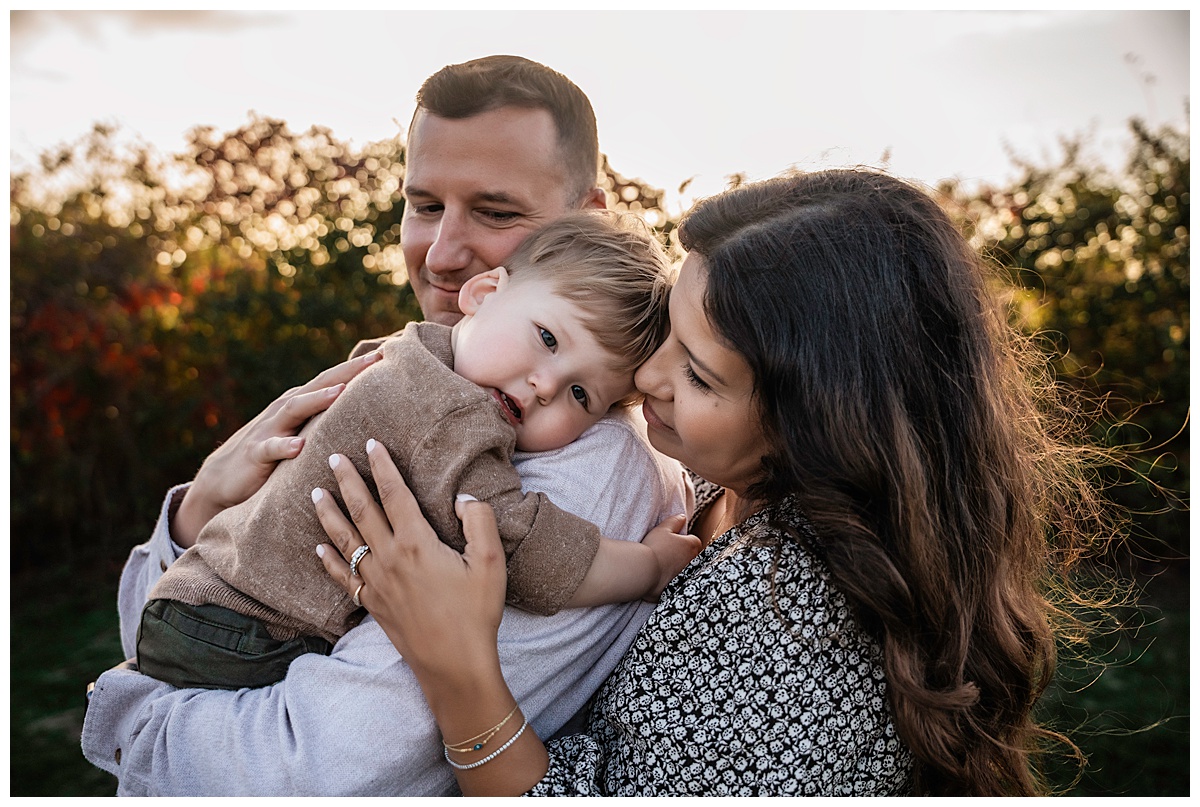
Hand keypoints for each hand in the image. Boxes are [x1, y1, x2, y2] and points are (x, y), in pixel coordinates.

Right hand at [172, 350, 382, 546]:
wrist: (223, 478)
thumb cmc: (274, 455)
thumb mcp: (302, 434)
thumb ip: (327, 422)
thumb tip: (367, 416)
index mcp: (301, 403)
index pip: (333, 379)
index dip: (358, 367)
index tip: (387, 354)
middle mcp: (286, 409)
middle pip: (319, 384)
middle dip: (347, 371)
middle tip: (374, 360)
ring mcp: (270, 429)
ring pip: (295, 409)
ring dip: (318, 399)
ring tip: (341, 392)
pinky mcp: (256, 453)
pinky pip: (270, 448)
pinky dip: (284, 445)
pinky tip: (298, 446)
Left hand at [313, 439, 506, 684]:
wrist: (453, 665)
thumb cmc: (476, 614)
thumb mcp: (491, 563)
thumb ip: (479, 522)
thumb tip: (463, 497)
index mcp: (416, 543)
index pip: (394, 494)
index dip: (382, 466)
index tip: (371, 444)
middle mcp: (389, 558)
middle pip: (362, 510)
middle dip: (347, 480)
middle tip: (332, 456)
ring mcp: (376, 583)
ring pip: (345, 540)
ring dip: (329, 514)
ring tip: (315, 493)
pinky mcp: (372, 604)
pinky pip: (343, 576)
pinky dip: (328, 559)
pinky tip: (318, 547)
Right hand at [640, 514, 700, 601]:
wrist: (645, 570)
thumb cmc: (654, 547)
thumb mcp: (663, 528)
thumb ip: (675, 521)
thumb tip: (683, 517)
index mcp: (691, 545)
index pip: (693, 540)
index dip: (683, 540)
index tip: (672, 541)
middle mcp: (693, 561)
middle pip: (691, 556)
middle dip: (682, 554)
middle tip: (666, 552)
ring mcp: (686, 575)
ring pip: (685, 569)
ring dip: (677, 567)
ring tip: (662, 565)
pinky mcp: (679, 587)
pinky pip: (677, 581)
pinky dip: (672, 579)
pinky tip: (661, 576)